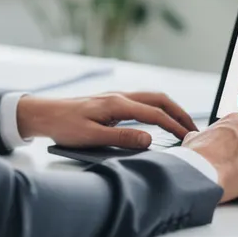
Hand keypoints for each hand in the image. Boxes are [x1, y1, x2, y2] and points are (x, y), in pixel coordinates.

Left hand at [17, 92, 198, 148]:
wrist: (43, 113)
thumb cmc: (64, 126)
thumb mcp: (91, 137)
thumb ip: (121, 139)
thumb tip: (150, 140)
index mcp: (117, 104)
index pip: (155, 114)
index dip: (174, 126)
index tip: (188, 138)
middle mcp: (120, 96)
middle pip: (159, 99)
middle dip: (179, 113)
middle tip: (194, 129)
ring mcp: (117, 97)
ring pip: (152, 98)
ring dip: (170, 109)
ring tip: (182, 125)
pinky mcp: (112, 102)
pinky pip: (143, 101)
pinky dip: (158, 108)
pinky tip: (160, 119)